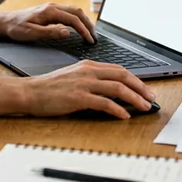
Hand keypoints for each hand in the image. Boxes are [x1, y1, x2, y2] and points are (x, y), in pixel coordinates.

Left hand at [3, 3, 95, 42]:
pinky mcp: (50, 11)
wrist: (6, 22)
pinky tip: (79, 27)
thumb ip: (50, 33)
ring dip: (84, 21)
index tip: (90, 40)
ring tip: (90, 33)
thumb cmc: (17, 28)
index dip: (84, 30)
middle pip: (77, 12)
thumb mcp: (32, 33)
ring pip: (74, 11)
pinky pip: (69, 12)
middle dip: (88, 24)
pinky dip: (78, 19)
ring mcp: (52, 8)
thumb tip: (67, 33)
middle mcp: (53, 7)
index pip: (73, 19)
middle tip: (95, 38)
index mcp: (50, 12)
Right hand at [22, 61, 156, 118]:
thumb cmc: (49, 88)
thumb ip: (91, 80)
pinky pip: (105, 103)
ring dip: (135, 98)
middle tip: (151, 98)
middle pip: (123, 76)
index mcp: (88, 65)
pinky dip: (118, 109)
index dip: (135, 79)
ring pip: (118, 88)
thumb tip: (110, 91)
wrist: (30, 92)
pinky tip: (124, 116)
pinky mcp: (79, 97)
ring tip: (144, 107)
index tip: (145, 89)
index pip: (118, 69)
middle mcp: (88, 72)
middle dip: (141, 87)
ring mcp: (84, 84)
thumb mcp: (73, 77)